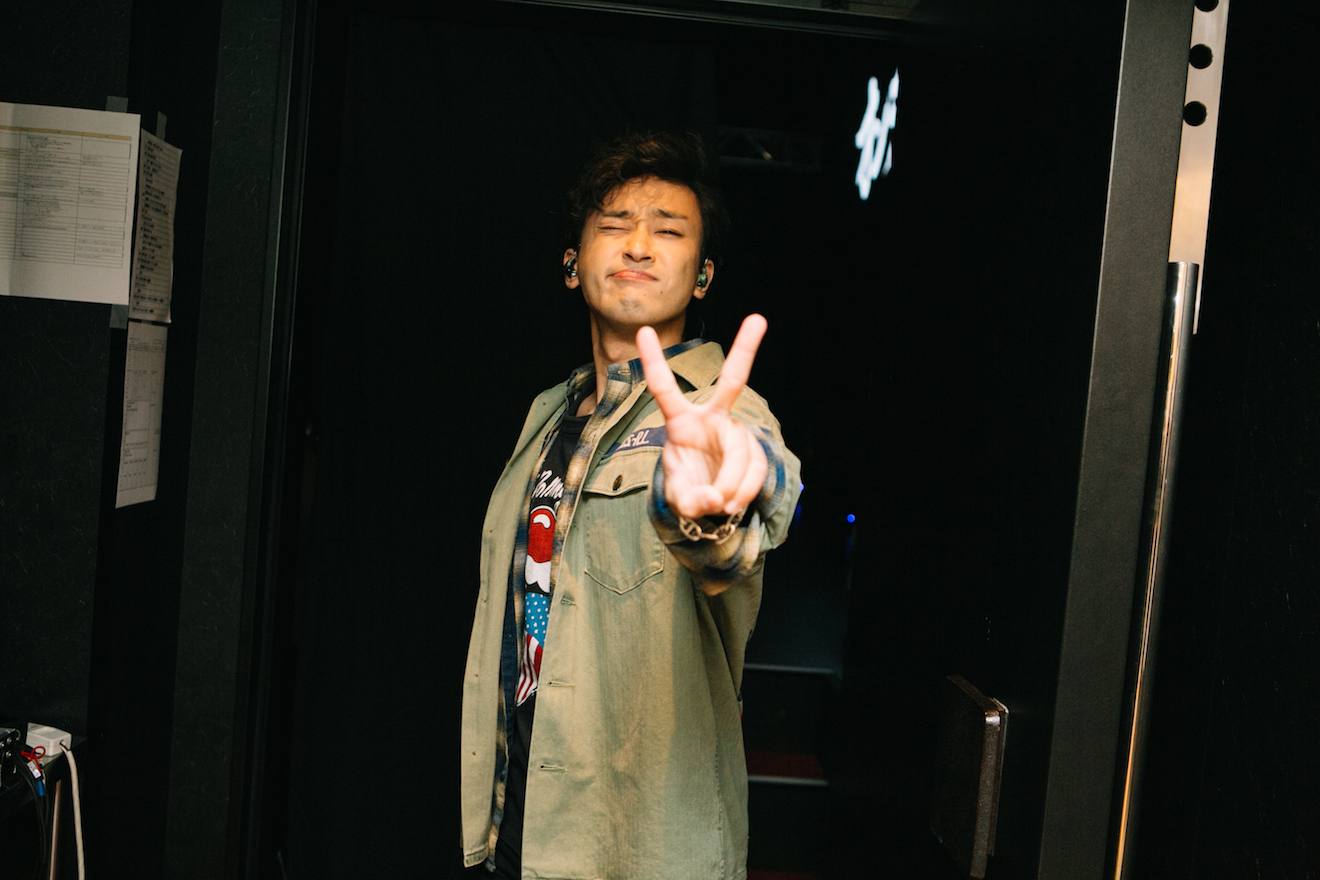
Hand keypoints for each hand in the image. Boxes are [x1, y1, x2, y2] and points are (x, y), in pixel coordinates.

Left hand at [636, 314, 769, 520]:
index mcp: (681, 422)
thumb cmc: (688, 489)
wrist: (712, 503)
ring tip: (720, 504)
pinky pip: (755, 468)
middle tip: (759, 319)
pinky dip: (744, 492)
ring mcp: (737, 432)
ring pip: (740, 452)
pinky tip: (732, 503)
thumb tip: (713, 498)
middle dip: (745, 349)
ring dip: (730, 484)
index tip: (643, 330)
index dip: (654, 361)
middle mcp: (712, 419)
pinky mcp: (755, 450)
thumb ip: (689, 500)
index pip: (664, 388)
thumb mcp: (679, 498)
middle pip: (733, 382)